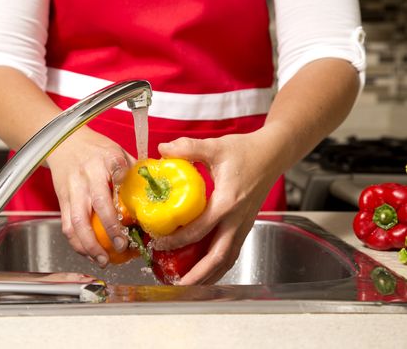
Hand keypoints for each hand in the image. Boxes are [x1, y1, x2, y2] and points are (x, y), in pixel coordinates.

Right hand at [46, 126, 134, 267]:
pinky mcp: (62, 199)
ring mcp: (74, 189)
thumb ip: (133, 170)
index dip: (123, 179)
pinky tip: (89, 254)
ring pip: (77, 221)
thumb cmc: (96, 149)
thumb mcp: (117, 151)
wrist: (64, 142)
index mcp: (107, 158)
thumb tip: (156, 190)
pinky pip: (67, 225)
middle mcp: (89, 174)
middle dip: (110, 229)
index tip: (133, 199)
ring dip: (90, 244)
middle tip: (122, 246)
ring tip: (103, 260)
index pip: (117, 167)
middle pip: (98, 203)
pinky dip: (77, 243)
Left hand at [155, 128, 283, 283]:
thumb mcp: (215, 146)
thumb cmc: (247, 151)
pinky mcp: (245, 225)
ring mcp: (243, 224)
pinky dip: (218, 264)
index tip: (159, 242)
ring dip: (210, 274)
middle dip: (199, 273)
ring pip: (228, 258)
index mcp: (228, 202)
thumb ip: (188, 147)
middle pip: (219, 255)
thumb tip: (162, 150)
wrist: (273, 154)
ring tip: (190, 285)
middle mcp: (237, 218)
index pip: (201, 229)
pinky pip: (232, 250)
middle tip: (178, 284)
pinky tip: (205, 269)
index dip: (178, 239)